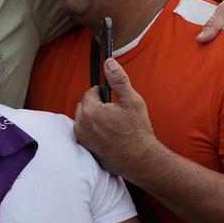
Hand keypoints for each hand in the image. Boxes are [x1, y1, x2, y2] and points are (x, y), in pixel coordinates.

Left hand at [73, 58, 159, 178]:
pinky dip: (92, 130)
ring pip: (83, 119)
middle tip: (113, 111)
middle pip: (84, 106)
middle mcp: (82, 125)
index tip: (113, 99)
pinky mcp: (86, 149)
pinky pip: (84, 133)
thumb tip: (109, 62)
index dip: (102, 94)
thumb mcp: (132, 101)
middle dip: (96, 105)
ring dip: (93, 117)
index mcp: (91, 111)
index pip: (90, 93)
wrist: (141, 160)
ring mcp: (82, 139)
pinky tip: (107, 134)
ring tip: (110, 123)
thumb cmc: (137, 131)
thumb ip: (118, 80)